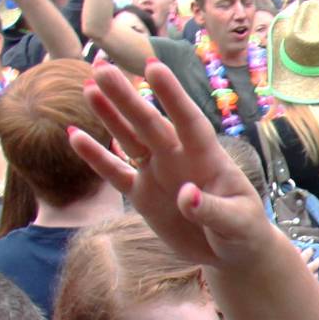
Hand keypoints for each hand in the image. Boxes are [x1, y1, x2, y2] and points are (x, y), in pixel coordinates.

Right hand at [68, 61, 286, 270]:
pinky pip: (115, 173)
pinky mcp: (142, 195)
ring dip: (109, 115)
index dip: (172, 96)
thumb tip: (186, 196)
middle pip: (149, 124)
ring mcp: (158, 174)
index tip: (154, 68)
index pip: (189, 121)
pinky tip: (74, 135)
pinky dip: (96, 156)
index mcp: (208, 158)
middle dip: (126, 97)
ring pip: (129, 139)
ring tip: (88, 86)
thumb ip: (212, 210)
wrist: (231, 251)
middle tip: (102, 68)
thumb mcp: (237, 223)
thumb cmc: (244, 230)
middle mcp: (179, 158)